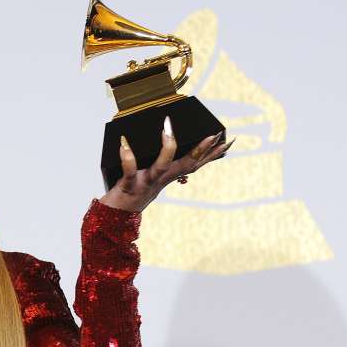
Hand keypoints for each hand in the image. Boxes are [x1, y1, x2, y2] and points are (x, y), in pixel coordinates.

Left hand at [99, 116, 233, 212]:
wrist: (117, 216)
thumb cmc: (134, 190)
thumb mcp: (153, 177)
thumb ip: (163, 163)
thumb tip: (170, 141)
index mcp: (169, 176)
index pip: (195, 164)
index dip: (212, 155)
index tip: (228, 142)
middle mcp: (161, 179)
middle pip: (186, 165)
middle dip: (201, 150)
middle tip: (214, 134)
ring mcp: (146, 182)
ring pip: (161, 167)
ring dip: (167, 149)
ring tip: (168, 130)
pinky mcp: (128, 185)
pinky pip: (128, 171)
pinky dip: (126, 158)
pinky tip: (124, 144)